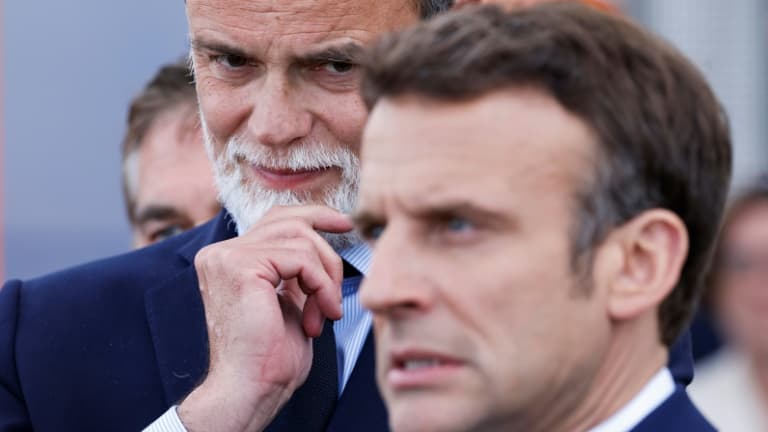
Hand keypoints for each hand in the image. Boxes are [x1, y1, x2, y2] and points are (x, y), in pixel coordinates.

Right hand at [178, 205, 351, 431]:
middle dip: (327, 253)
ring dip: (325, 278)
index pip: (275, 219)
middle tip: (338, 291)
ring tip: (326, 312)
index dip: (314, 216)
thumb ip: (295, 269)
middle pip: (290, 221)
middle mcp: (220, 253)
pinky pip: (301, 258)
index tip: (345, 225)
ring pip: (301, 239)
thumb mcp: (288, 300)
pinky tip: (320, 315)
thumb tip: (322, 240)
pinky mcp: (242, 267)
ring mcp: (227, 257)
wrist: (252, 389)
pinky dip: (321, 286)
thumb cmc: (270, 358)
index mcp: (227, 259)